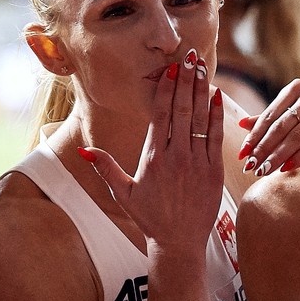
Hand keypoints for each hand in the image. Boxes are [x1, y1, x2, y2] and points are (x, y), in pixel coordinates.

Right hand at [83, 50, 224, 252]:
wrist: (179, 242)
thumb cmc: (150, 218)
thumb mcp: (123, 193)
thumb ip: (105, 169)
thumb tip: (83, 152)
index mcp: (153, 157)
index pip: (161, 115)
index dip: (167, 89)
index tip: (170, 69)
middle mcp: (176, 156)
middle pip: (182, 110)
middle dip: (186, 82)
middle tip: (189, 57)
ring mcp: (197, 162)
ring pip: (200, 120)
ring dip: (201, 92)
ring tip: (202, 69)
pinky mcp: (214, 171)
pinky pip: (215, 137)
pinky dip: (216, 115)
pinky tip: (216, 96)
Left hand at [237, 79, 299, 175]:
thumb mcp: (292, 110)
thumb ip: (268, 118)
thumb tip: (240, 124)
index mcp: (296, 88)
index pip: (270, 115)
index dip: (254, 135)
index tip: (242, 153)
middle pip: (282, 126)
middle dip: (264, 148)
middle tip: (251, 166)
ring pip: (296, 136)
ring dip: (278, 155)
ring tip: (264, 170)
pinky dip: (299, 157)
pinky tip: (286, 168)